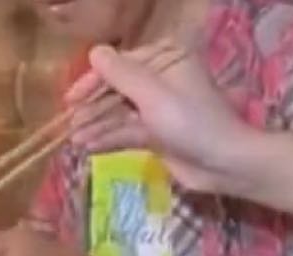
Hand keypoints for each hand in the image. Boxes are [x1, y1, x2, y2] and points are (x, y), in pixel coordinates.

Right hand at [66, 41, 258, 193]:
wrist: (224, 164)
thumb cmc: (192, 122)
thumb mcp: (153, 94)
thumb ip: (121, 74)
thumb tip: (94, 53)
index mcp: (164, 59)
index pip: (119, 65)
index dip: (92, 82)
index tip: (71, 99)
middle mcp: (161, 80)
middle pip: (117, 90)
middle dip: (92, 108)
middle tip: (68, 123)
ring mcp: (160, 109)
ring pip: (120, 113)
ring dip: (97, 126)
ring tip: (74, 139)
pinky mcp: (160, 136)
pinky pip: (128, 133)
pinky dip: (109, 139)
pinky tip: (88, 147)